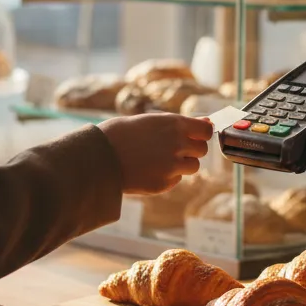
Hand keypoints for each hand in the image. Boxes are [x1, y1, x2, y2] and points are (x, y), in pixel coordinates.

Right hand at [98, 111, 212, 194]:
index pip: (206, 131)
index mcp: (175, 124)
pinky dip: (168, 176)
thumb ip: (181, 124)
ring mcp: (172, 166)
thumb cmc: (122, 133)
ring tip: (158, 159)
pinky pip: (176, 180)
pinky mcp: (164, 184)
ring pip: (193, 167)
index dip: (201, 134)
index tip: (194, 136)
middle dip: (191, 150)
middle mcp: (178, 145)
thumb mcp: (152, 121)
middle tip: (172, 148)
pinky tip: (149, 170)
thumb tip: (208, 122)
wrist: (97, 156)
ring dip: (181, 164)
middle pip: (202, 150)